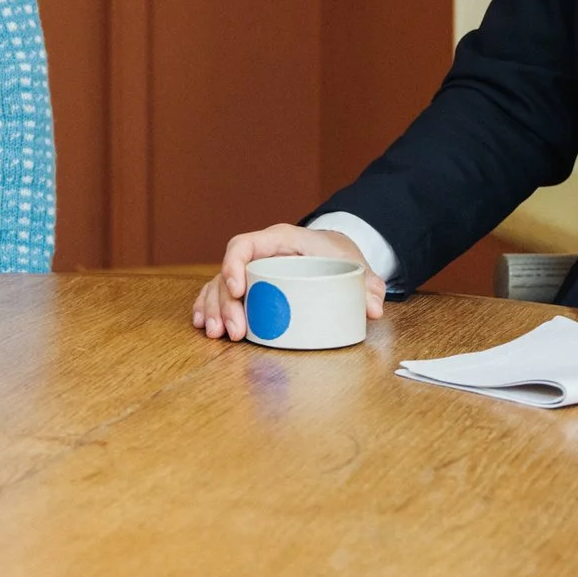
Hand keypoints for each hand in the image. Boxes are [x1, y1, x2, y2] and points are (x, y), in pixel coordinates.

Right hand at [191, 223, 385, 341]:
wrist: (335, 251)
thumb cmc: (339, 254)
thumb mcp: (355, 265)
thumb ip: (368, 285)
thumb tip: (374, 308)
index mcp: (279, 241)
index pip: (244, 245)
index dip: (234, 265)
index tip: (237, 290)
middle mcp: (258, 254)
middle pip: (228, 273)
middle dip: (224, 303)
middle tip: (233, 332)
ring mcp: (250, 271)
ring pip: (219, 286)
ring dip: (213, 309)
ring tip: (215, 335)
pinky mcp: (248, 286)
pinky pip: (219, 293)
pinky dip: (208, 307)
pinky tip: (202, 325)